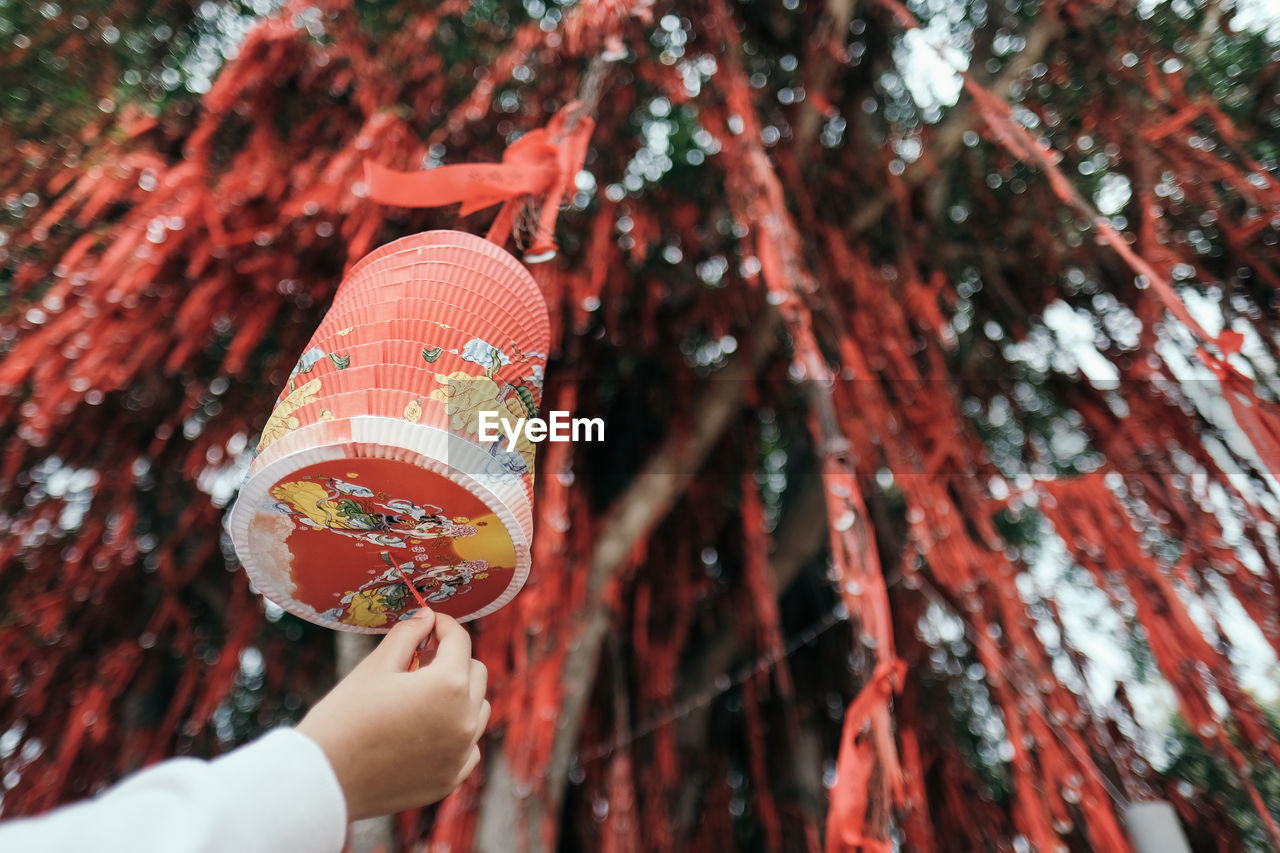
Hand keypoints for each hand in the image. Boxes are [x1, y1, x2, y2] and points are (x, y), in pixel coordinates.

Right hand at [297, 608, 489, 820]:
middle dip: (453, 659)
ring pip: (478, 709)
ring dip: (460, 696)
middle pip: (476, 673)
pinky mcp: (450, 779)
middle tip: (420, 658)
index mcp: (448, 685)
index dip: (443, 625)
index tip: (429, 623)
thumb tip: (426, 616)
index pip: (460, 640)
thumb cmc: (344, 716)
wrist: (322, 778)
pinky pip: (469, 746)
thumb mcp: (375, 666)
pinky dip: (455, 733)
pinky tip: (426, 729)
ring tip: (422, 695)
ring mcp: (460, 753)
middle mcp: (464, 720)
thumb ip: (408, 634)